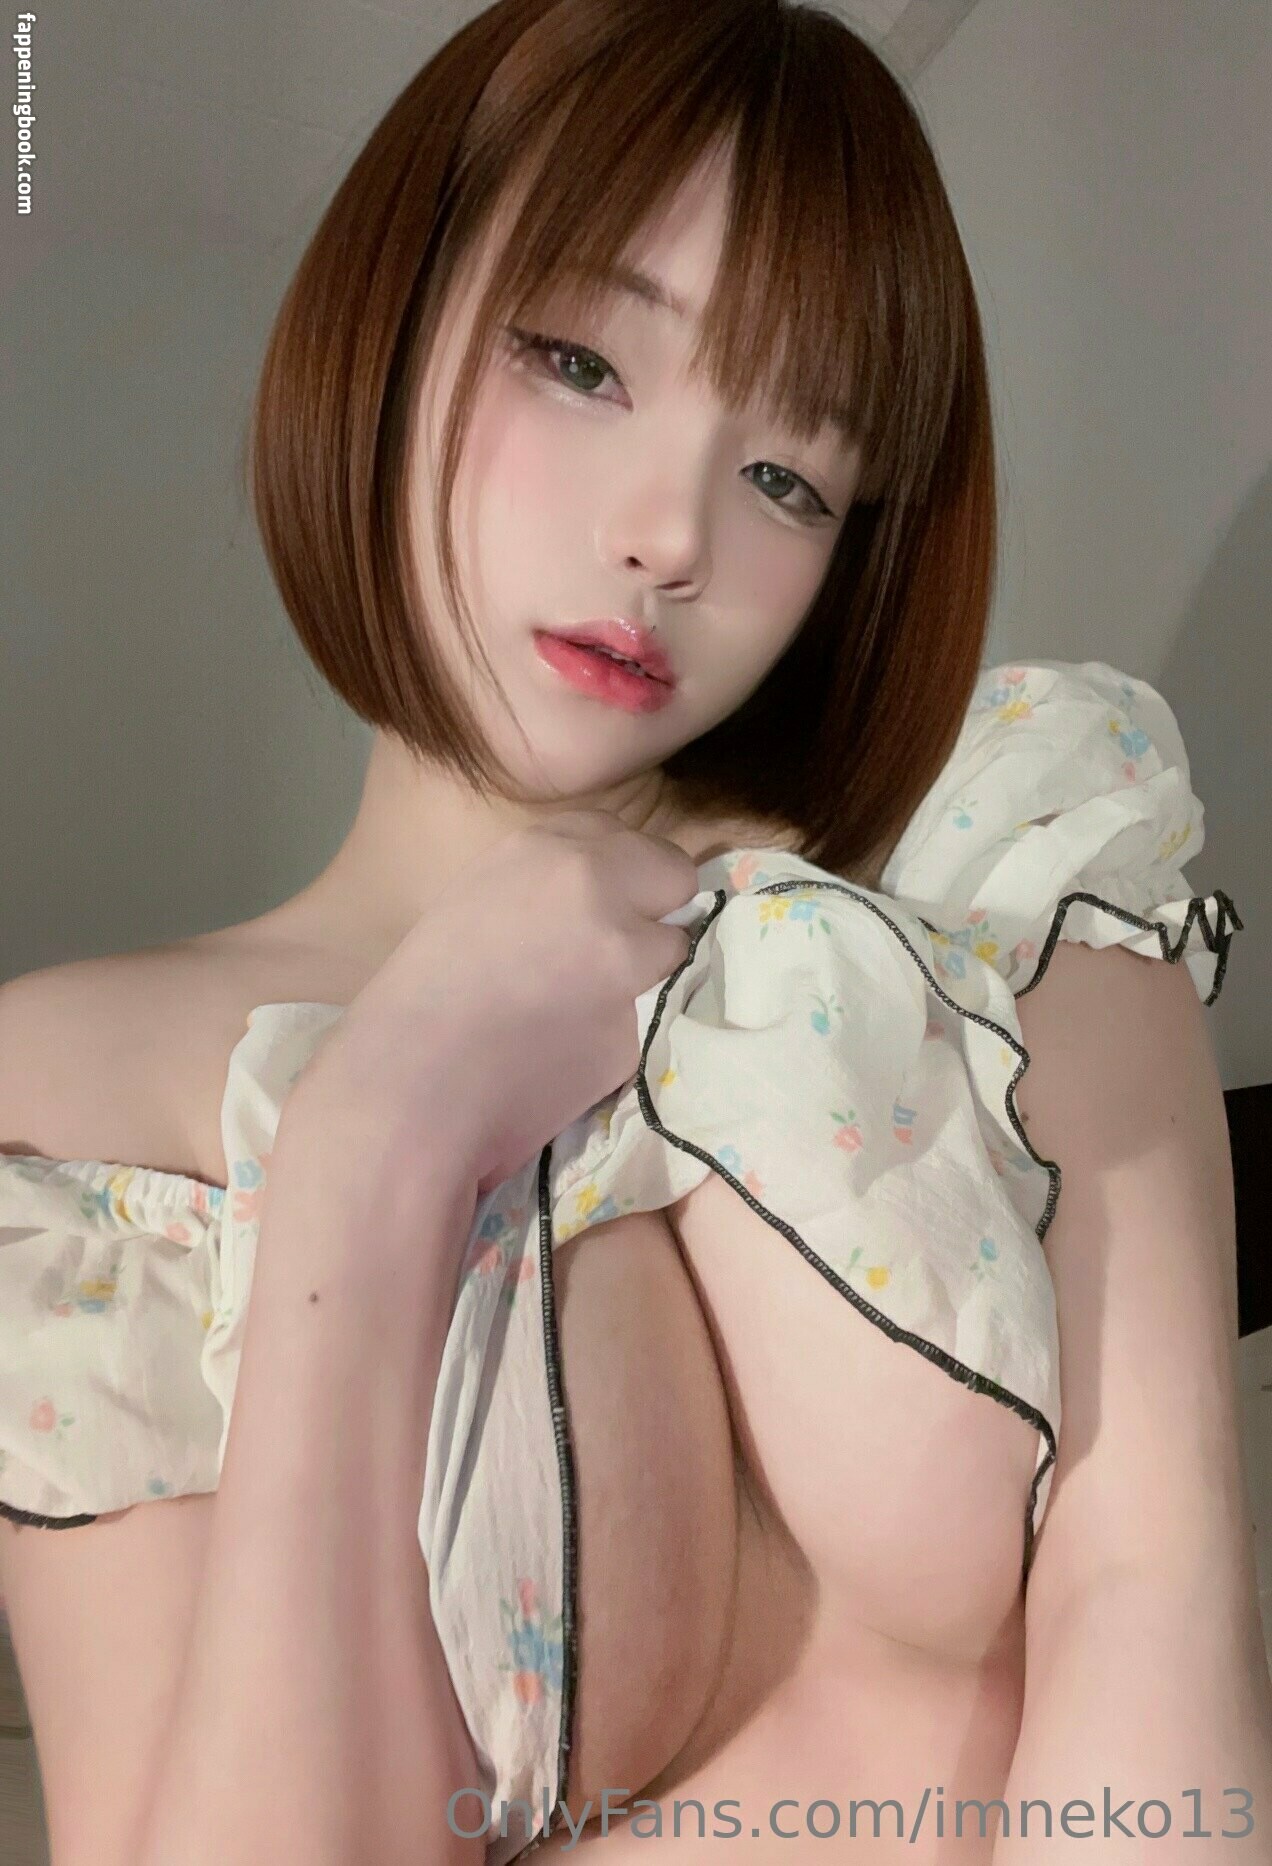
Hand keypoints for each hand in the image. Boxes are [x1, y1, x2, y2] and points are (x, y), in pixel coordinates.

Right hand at [283, 810, 702, 1196]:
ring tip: (580, 1007)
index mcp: (548, 845)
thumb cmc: (428, 994)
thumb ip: (551, 884)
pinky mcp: (636, 1020)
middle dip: (656, 912)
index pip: (628, 838)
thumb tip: (611, 891)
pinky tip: (571, 1048)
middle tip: (611, 953)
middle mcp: (595, 884)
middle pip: (674, 876)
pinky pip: (650, 1016)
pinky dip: (623, 1031)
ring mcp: (623, 951)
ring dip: (647, 975)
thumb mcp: (484, 898)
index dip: (623, 876)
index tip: (600, 906)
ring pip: (674, 950)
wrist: (411, 1082)